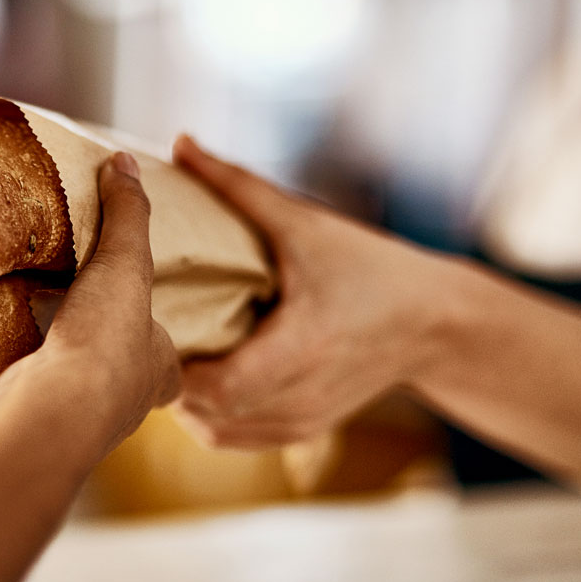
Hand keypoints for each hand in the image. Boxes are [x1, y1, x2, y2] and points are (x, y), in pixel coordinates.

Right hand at [0, 152, 179, 455]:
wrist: (53, 412)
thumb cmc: (106, 342)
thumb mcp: (126, 263)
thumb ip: (127, 215)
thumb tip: (126, 162)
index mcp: (157, 372)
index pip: (168, 355)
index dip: (155, 335)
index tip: (132, 312)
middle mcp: (118, 404)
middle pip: (108, 368)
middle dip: (89, 340)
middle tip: (66, 303)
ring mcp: (68, 417)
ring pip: (55, 380)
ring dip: (38, 352)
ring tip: (16, 305)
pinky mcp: (18, 417)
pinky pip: (1, 385)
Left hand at [172, 135, 452, 447]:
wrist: (436, 325)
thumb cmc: (373, 270)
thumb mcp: (306, 226)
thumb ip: (239, 186)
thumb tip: (182, 143)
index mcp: (299, 348)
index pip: (217, 386)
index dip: (175, 365)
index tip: (151, 327)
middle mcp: (298, 396)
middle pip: (205, 411)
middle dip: (169, 376)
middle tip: (144, 335)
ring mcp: (299, 421)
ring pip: (214, 432)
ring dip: (186, 399)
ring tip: (168, 354)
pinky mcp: (301, 430)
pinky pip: (235, 438)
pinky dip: (210, 415)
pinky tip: (199, 377)